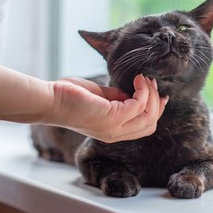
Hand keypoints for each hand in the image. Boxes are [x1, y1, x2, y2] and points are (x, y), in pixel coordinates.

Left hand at [45, 74, 168, 142]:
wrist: (51, 101)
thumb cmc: (71, 97)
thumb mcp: (102, 98)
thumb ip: (119, 98)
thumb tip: (134, 92)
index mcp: (114, 131)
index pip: (145, 127)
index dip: (157, 111)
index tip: (160, 94)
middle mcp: (117, 134)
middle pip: (151, 124)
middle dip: (157, 102)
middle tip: (151, 82)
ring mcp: (115, 128)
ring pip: (148, 116)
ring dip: (151, 94)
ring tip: (144, 78)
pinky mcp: (112, 118)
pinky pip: (138, 105)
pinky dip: (142, 90)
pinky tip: (137, 79)